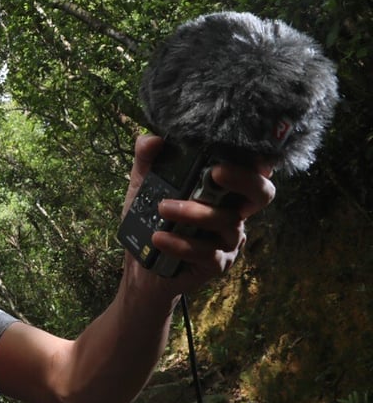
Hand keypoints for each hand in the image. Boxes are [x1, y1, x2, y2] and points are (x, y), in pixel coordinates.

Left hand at [123, 135, 276, 296]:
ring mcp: (228, 239)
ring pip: (227, 222)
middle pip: (262, 194)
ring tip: (162, 208)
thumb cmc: (149, 219)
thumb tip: (154, 138)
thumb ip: (147, 159)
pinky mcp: (217, 264)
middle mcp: (233, 211)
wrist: (139, 264)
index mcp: (222, 190)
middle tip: (215, 173)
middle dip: (243, 180)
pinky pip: (208, 253)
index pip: (253, 171)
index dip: (256, 161)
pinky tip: (159, 238)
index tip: (237, 150)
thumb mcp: (142, 185)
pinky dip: (182, 244)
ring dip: (194, 213)